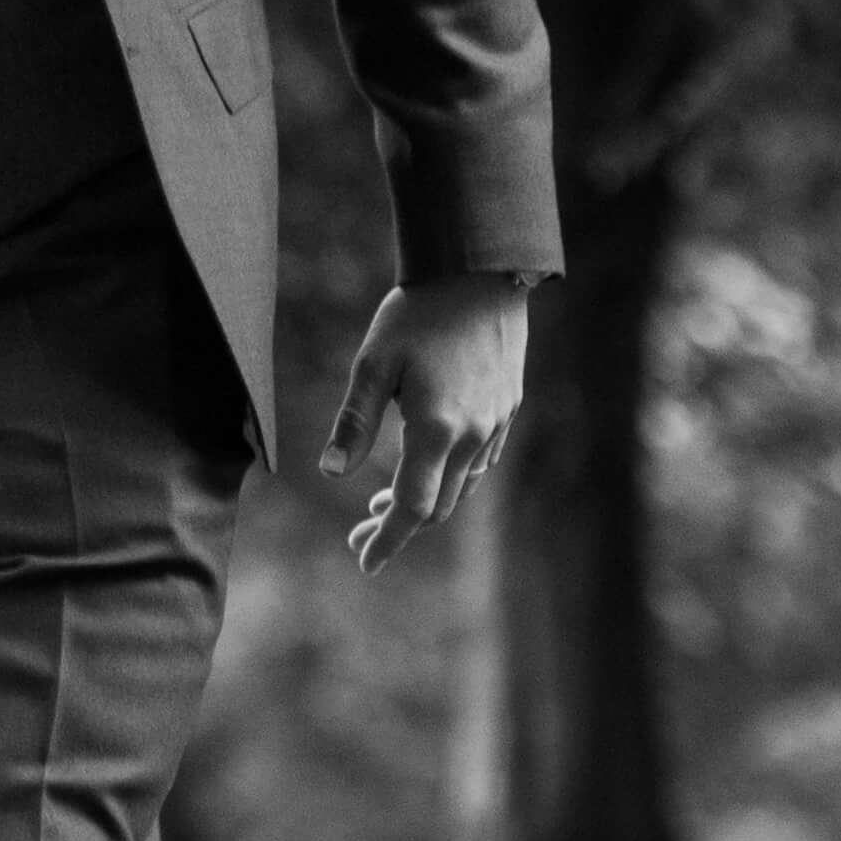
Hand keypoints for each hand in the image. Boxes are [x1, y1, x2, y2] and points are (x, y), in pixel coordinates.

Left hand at [323, 275, 530, 573]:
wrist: (481, 276)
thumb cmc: (417, 315)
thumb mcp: (373, 365)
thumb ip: (354, 422)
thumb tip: (332, 474)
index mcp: (437, 429)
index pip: (412, 506)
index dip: (387, 541)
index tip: (365, 564)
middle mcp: (474, 436)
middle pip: (438, 507)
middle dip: (397, 528)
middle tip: (359, 537)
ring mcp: (497, 425)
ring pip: (462, 488)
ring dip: (425, 504)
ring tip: (381, 508)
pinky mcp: (508, 410)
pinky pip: (480, 464)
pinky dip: (450, 480)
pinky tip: (426, 471)